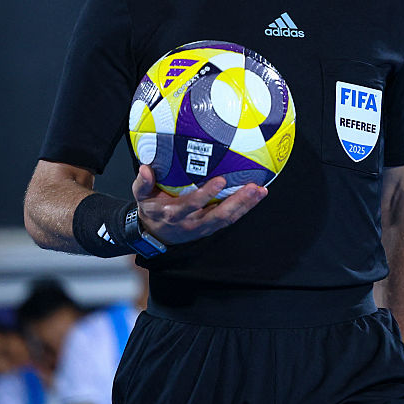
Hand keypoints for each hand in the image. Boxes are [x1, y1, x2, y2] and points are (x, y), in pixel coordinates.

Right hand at [131, 165, 266, 245]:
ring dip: (246, 205)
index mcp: (174, 213)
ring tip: (261, 191)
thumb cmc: (152, 209)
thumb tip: (145, 169)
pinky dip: (246, 208)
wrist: (156, 234)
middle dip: (237, 201)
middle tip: (253, 187)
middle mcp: (192, 222)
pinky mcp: (212, 227)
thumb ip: (142, 183)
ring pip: (228, 219)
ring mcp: (204, 227)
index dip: (206, 194)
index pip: (192, 205)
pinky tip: (258, 196)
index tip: (220, 180)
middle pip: (218, 215)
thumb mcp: (141, 197)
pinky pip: (231, 219)